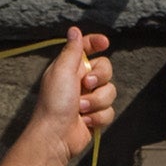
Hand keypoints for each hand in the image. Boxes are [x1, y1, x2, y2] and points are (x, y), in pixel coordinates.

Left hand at [34, 29, 116, 159]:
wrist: (56, 136)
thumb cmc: (55, 103)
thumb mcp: (61, 71)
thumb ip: (72, 50)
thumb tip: (74, 30)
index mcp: (70, 67)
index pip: (86, 48)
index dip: (96, 43)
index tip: (105, 43)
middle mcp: (80, 81)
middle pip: (106, 68)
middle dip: (100, 78)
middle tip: (86, 85)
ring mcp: (89, 99)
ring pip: (110, 91)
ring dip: (97, 101)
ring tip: (81, 110)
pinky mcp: (95, 116)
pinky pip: (110, 111)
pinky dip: (98, 117)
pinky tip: (85, 122)